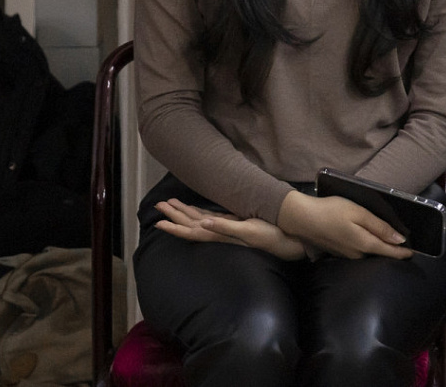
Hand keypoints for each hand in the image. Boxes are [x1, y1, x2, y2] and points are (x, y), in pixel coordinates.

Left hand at [155, 198, 306, 260]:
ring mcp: (226, 228)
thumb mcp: (248, 230)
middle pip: (191, 224)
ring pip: (198, 220)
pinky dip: (199, 212)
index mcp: (220, 234)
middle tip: (158, 205)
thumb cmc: (269, 235)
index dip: (175, 227)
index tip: (159, 223)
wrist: (287, 241)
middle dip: (174, 216)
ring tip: (169, 204)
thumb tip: (204, 223)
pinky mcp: (233, 222)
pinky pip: (210, 217)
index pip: (192, 231)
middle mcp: (219, 232)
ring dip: (183, 212)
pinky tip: (194, 210)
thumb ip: (226, 227)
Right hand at [276, 190, 413, 259]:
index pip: (390, 251)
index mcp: (365, 243)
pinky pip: (358, 252)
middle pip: (380, 254)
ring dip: (379, 248)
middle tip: (405, 244)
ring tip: (388, 240)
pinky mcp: (339, 252)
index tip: (414, 251)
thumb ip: (380, 227)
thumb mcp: (358, 213)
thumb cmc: (331, 211)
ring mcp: (347, 255)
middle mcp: (358, 254)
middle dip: (392, 250)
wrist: (301, 219)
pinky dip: (366, 246)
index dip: (403, 252)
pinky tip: (366, 238)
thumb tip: (399, 239)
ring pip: (369, 254)